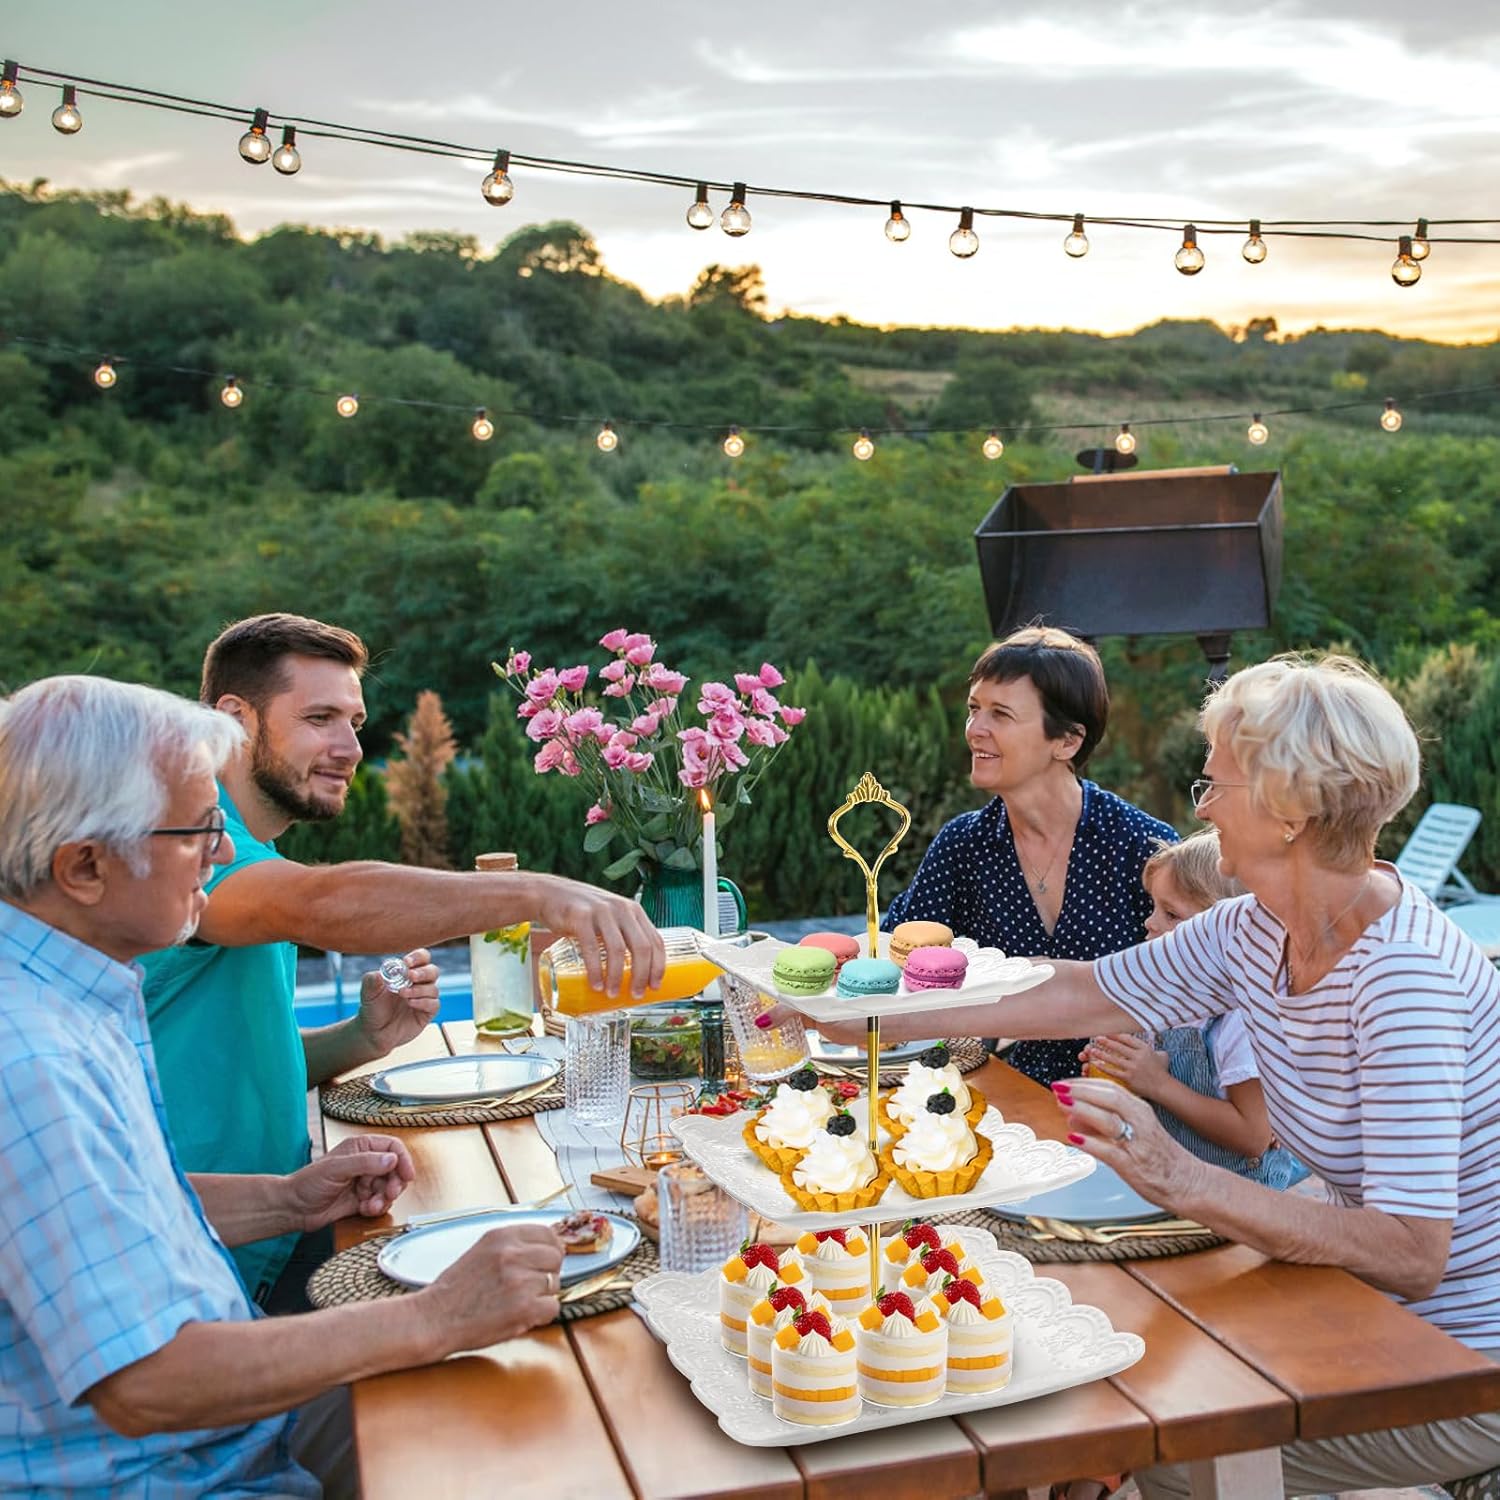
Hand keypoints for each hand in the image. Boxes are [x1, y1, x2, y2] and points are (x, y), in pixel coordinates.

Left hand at [288, 1134, 415, 1230]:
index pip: (393, 1148)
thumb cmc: (308, 1183)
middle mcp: (366, 1163)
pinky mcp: (362, 1200)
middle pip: (395, 1170)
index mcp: (361, 1148)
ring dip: (384, 1198)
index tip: (407, 1175)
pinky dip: (376, 1208)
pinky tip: (365, 1209)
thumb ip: (366, 1162)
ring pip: (389, 1188)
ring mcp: (364, 1182)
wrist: (293, 1209)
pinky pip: (380, 1203)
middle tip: (390, 1193)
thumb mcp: (336, 1168)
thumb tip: (392, 1159)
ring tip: (371, 1204)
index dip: (403, 1160)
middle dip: (395, 1183)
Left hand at [356, 949, 439, 1056]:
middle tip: (410, 976)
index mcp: (407, 973)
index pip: (421, 958)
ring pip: (433, 988)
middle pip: (433, 971)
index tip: (406, 963)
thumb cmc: (373, 1008)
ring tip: (403, 994)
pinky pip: (434, 1004)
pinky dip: (423, 1002)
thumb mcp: (368, 992)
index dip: (418, 957)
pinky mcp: (427, 1013)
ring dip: (419, 989)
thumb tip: (380, 974)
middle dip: (423, 972)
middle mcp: (418, 984)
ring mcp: (424, 998)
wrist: (373, 1033)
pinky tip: (410, 1003)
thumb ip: (372, 980)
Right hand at [422, 1223, 565, 1350]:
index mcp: (502, 1236)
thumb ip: (512, 1245)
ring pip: (555, 1284)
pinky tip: (522, 1315)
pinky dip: (541, 1315)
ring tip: (518, 1301)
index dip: (551, 1248)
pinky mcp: (524, 1308)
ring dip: (542, 1295)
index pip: (547, 1233)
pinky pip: (552, 1308)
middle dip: (548, 1272)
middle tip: (531, 1285)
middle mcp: (513, 1254)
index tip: (547, 1259)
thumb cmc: (455, 1289)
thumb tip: (547, 1246)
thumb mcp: (482, 1250)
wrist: (434, 1318)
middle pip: (556, 1257)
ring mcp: (520, 1281)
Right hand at [533, 877, 665, 998]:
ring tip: (612, 994)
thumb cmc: (583, 913)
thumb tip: (634, 973)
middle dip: (641, 976)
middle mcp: (621, 909)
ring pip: (618, 949)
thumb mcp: (610, 918)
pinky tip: (596, 984)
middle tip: (636, 995)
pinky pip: (591, 948)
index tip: (655, 987)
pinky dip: (595, 970)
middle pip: (641, 947)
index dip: (658, 966)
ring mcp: (601, 912)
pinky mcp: (580, 917)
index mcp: (634, 911)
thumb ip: (623, 935)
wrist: (548, 893)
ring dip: (617, 976)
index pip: (655, 940)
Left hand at [1049, 1077, 1199, 1210]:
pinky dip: (1090, 1143)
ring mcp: (1137, 1143)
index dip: (1084, 1083)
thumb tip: (1072, 1114)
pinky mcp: (1133, 1166)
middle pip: (1108, 1098)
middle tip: (1058, 1088)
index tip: (1065, 1082)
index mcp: (1140, 1110)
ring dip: (1083, 1110)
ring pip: (1108, 1120)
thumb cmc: (1158, 1155)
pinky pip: (1109, 1151)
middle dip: (1081, 1090)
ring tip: (1062, 1105)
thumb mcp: (1136, 1129)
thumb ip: (1105, 1121)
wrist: (1188, 1182)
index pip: (1110, 1088)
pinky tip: (1073, 1138)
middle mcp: (1140, 1122)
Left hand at [1081, 1034, 1169, 1096]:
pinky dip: (1104, 1067)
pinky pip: (1113, 1071)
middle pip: (1118, 1047)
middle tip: (1097, 1038)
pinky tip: (1096, 1064)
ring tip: (1092, 1051)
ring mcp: (1133, 1068)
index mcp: (1144, 1049)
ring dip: (1101, 1054)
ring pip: (1113, 1058)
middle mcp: (1138, 1057)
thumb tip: (1148, 1044)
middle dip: (1106, 1041)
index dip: (1115, 1035)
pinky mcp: (1129, 1078)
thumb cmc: (1162, 1072)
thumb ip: (1153, 1049)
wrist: (1163, 1088)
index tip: (1107, 1032)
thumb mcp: (1161, 1055)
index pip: (1127, 1038)